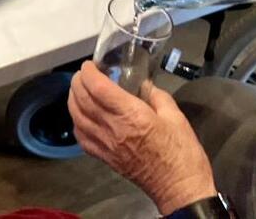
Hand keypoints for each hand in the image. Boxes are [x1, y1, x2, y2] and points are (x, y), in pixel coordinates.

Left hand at [68, 62, 217, 213]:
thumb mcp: (176, 117)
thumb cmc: (182, 154)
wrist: (180, 190)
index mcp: (131, 115)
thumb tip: (145, 85)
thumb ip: (158, 96)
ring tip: (79, 90)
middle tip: (83, 73)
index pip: (98, 88)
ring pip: (77, 118)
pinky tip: (81, 116)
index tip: (90, 64)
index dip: (89, 72)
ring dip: (73, 100)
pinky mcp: (105, 159)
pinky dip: (77, 122)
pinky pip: (82, 138)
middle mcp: (113, 128)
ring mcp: (106, 145)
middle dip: (78, 82)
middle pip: (83, 100)